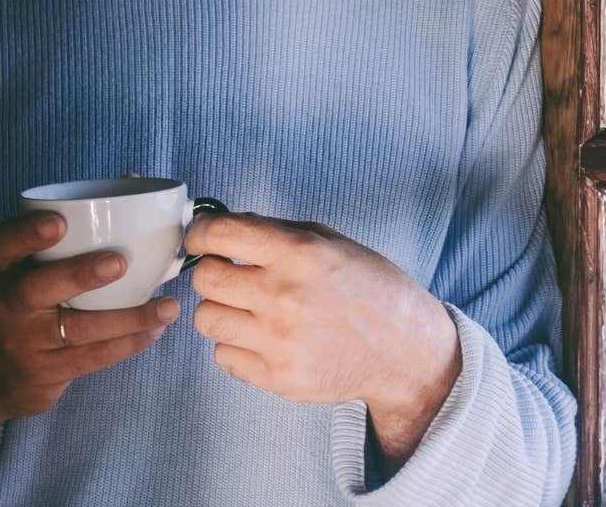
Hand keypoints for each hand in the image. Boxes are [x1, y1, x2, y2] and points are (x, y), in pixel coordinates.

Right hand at [0, 211, 181, 453]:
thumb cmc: (29, 301)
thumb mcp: (29, 268)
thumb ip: (71, 231)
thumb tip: (132, 179)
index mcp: (4, 269)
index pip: (2, 246)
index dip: (26, 233)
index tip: (59, 222)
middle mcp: (9, 304)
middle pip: (35, 289)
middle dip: (78, 274)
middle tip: (119, 261)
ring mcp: (26, 341)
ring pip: (76, 330)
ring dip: (127, 318)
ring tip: (166, 306)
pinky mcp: (47, 372)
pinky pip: (92, 358)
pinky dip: (128, 343)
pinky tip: (155, 329)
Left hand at [186, 213, 460, 464]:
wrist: (403, 349)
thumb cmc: (369, 288)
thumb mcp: (331, 242)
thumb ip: (277, 233)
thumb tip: (222, 229)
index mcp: (299, 253)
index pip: (219, 234)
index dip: (202, 234)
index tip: (203, 239)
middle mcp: (284, 295)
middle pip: (204, 279)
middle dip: (213, 272)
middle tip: (231, 276)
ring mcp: (278, 341)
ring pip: (206, 319)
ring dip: (223, 310)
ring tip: (250, 310)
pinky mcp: (277, 377)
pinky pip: (223, 356)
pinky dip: (237, 345)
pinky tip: (263, 338)